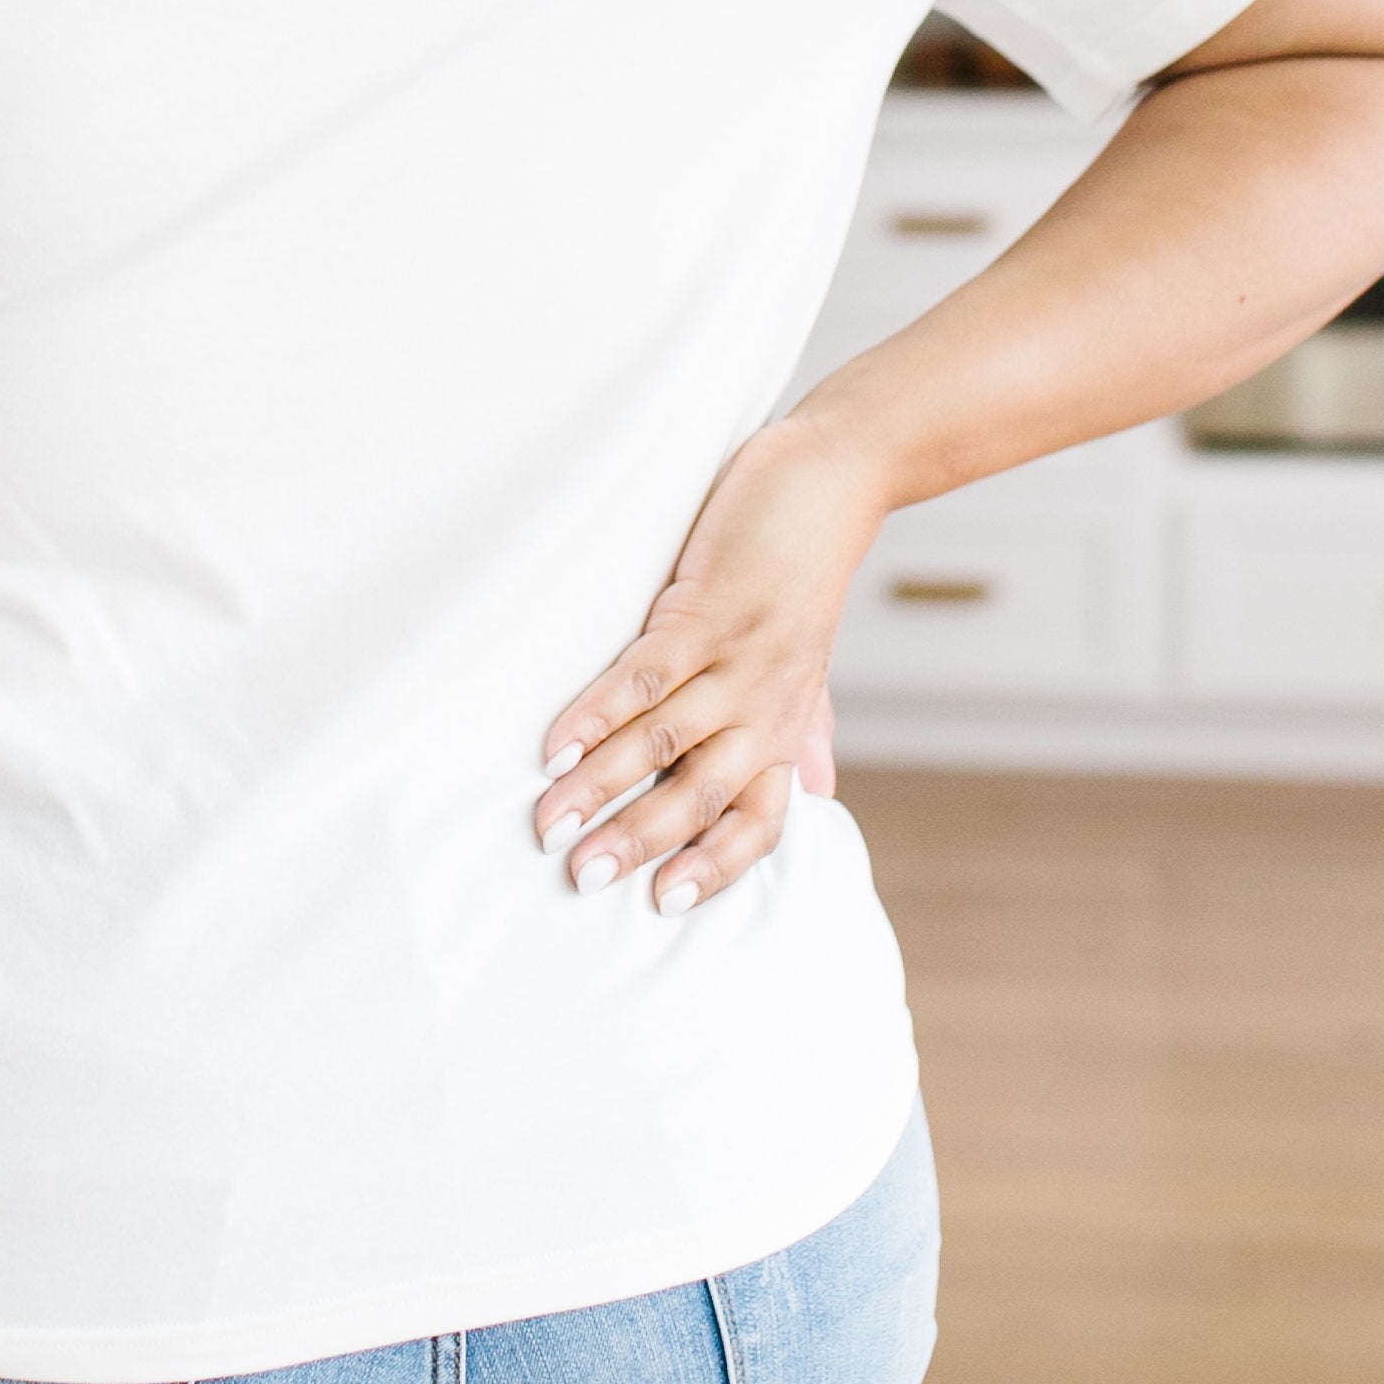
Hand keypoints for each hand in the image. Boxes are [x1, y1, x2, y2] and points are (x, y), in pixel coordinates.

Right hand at [535, 419, 885, 914]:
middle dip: (637, 840)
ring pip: (664, 741)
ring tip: (548, 821)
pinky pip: (646, 674)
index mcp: (785, 726)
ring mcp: (737, 659)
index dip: (714, 867)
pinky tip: (556, 742)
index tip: (662, 903)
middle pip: (700, 794)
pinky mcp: (708, 609)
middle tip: (580, 876)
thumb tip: (821, 792)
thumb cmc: (808, 570)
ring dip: (600, 786)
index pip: (758, 821)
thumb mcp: (812, 661)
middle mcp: (764, 705)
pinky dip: (597, 712)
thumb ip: (806, 728)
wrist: (834, 481)